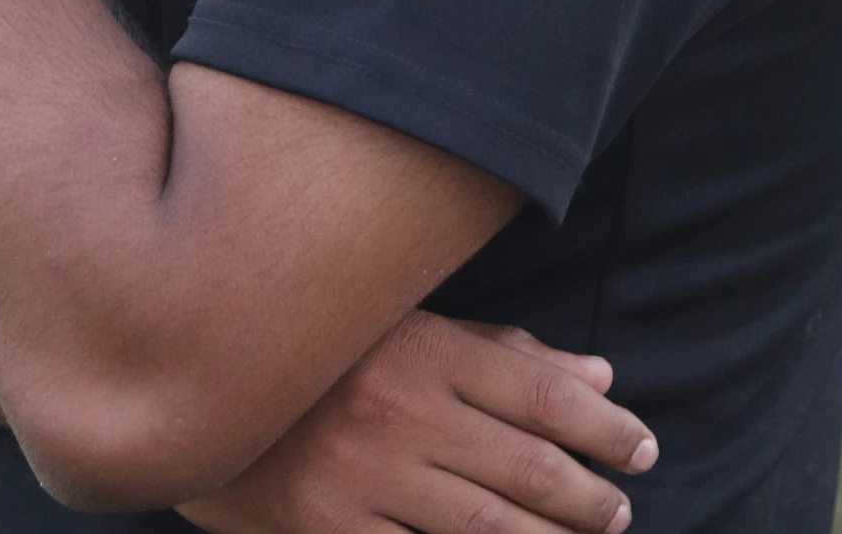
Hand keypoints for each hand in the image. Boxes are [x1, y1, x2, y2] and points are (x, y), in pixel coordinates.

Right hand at [178, 311, 656, 533]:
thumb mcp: (409, 327)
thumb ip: (501, 350)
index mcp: (424, 348)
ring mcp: (365, 474)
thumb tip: (599, 374)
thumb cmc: (322, 349)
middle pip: (523, 466)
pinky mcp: (329, 527)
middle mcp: (402, 409)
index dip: (601, 426)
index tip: (642, 446)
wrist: (199, 378)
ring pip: (484, 527)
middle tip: (619, 510)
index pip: (539, 390)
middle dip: (587, 495)